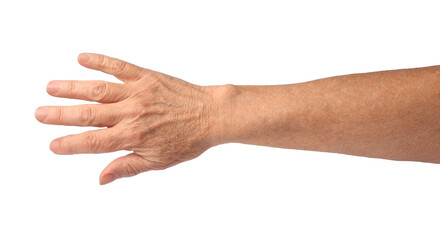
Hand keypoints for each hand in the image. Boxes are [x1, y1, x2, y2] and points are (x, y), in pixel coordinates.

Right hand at [35, 53, 220, 184]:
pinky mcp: (146, 77)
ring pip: (98, 89)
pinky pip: (119, 67)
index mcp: (133, 137)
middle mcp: (132, 113)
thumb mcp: (159, 161)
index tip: (53, 144)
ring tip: (52, 87)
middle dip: (61, 115)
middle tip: (40, 113)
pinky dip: (101, 61)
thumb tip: (102, 178)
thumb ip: (128, 167)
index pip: (93, 142)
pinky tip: (83, 58)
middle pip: (89, 115)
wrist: (211, 115)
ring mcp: (138, 92)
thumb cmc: (187, 140)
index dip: (70, 144)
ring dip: (73, 88)